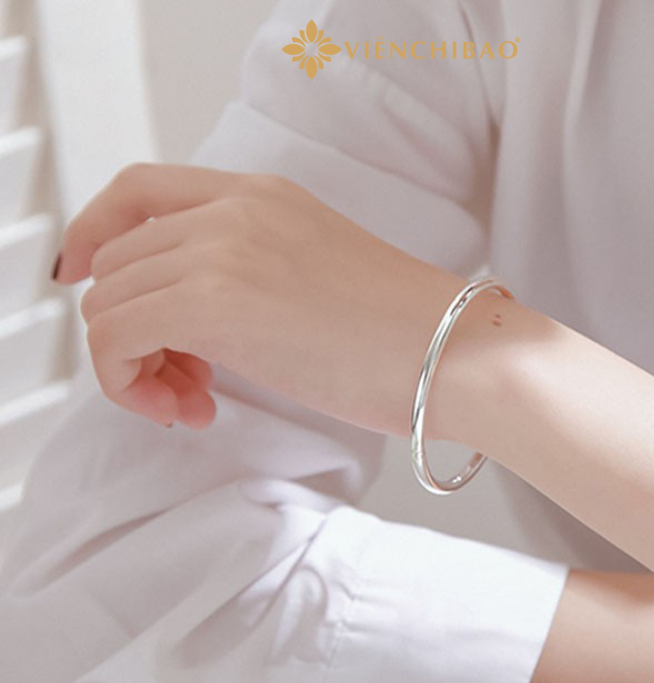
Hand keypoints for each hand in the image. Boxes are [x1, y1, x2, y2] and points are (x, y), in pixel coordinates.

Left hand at [56, 163, 476, 435]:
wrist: (455, 354)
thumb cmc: (405, 334)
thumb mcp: (317, 275)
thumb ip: (252, 273)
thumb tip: (198, 319)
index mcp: (262, 195)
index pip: (139, 191)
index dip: (97, 234)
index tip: (87, 281)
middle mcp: (234, 209)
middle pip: (116, 258)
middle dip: (128, 328)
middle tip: (179, 383)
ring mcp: (223, 249)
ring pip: (108, 300)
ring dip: (131, 361)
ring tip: (189, 401)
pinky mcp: (214, 302)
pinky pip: (114, 334)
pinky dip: (125, 378)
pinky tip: (190, 407)